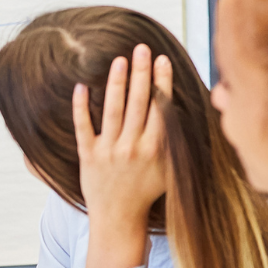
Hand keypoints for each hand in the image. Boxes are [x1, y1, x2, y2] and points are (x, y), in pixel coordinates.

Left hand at [77, 45, 169, 267]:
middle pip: (138, 103)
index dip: (162, 82)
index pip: (160, 108)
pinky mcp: (88, 156)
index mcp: (156, 149)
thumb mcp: (170, 169)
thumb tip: (186, 110)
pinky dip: (81, 108)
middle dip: (141, 73)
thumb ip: (176, 141)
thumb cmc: (148, 192)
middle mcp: (133, 148)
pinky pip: (83, 128)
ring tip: (119, 59)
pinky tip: (81, 86)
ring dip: (117, 83)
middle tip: (141, 48)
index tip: (162, 60)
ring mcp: (109, 151)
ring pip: (113, 110)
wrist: (119, 219)